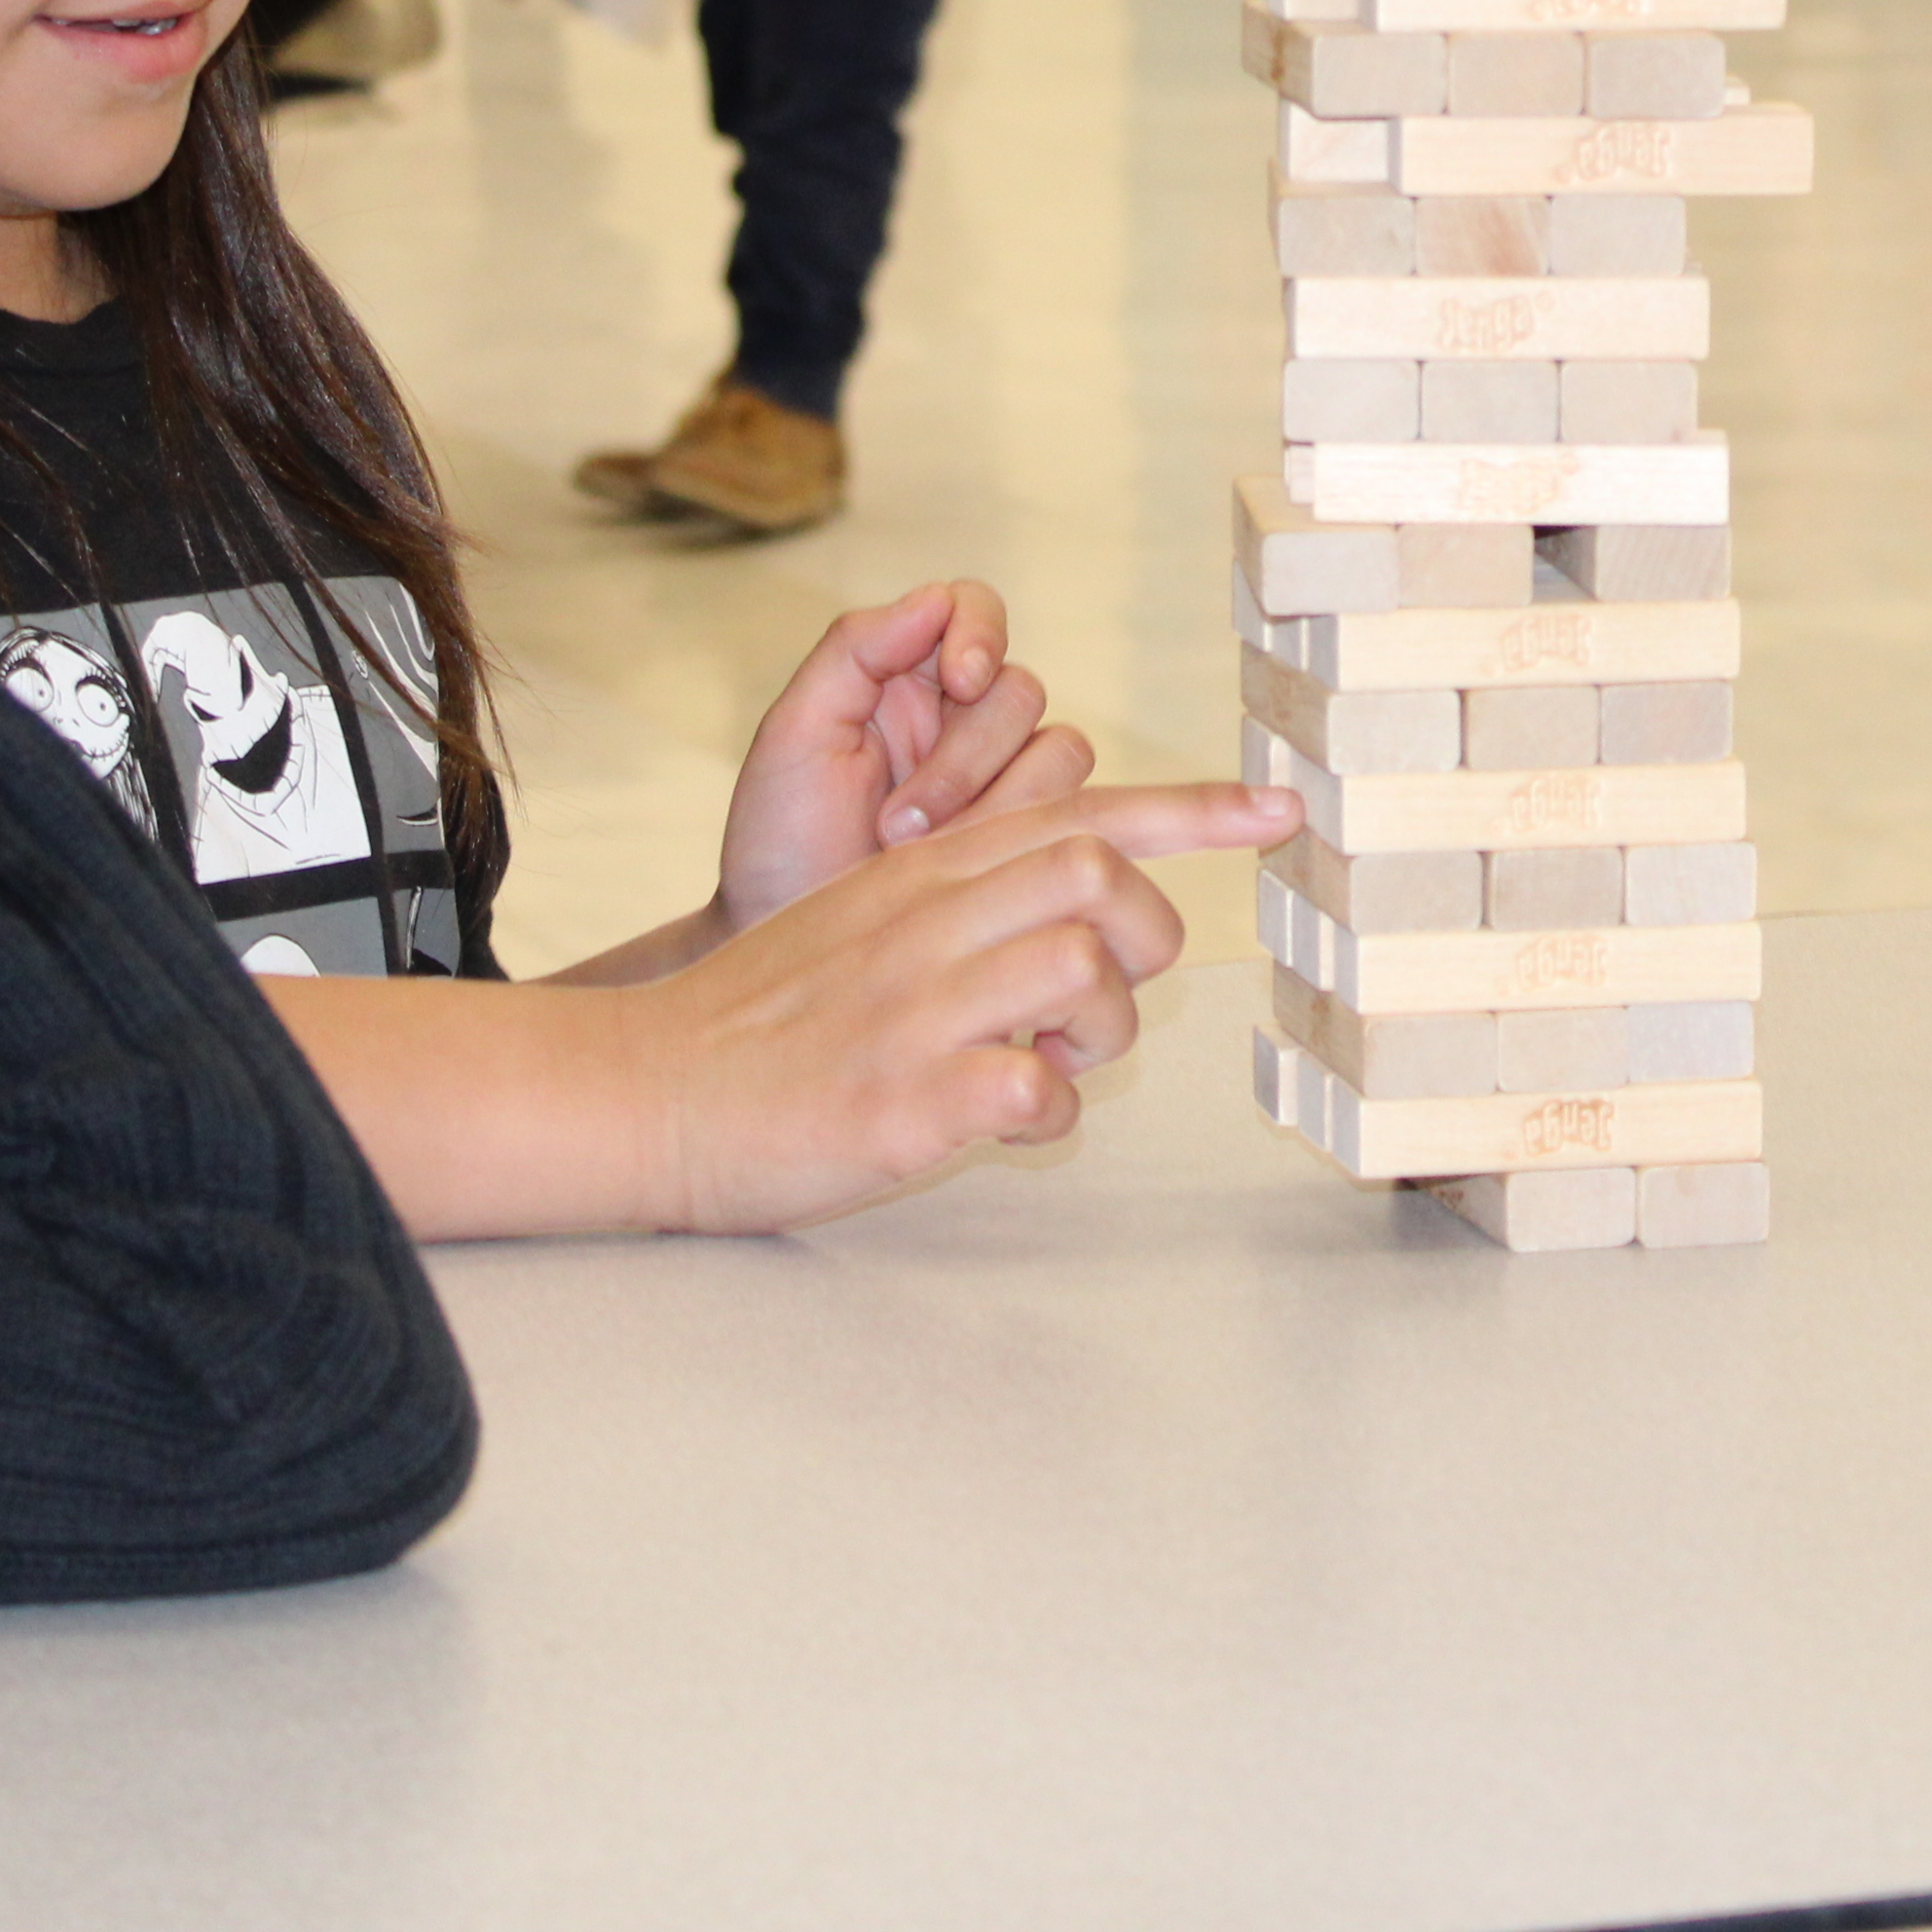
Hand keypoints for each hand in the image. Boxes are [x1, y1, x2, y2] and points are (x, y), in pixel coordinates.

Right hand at [622, 781, 1301, 1232]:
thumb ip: (965, 897)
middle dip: (1141, 936)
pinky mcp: (902, 1098)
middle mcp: (925, 921)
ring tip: (1043, 1066)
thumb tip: (1079, 912)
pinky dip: (1047, 1117)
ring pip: (1081, 971)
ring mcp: (915, 1008)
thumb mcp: (862, 918)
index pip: (1080, 809)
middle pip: (1096, 870)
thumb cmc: (767, 1019)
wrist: (650, 1091)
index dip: (1195, 808)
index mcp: (921, 873)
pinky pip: (1034, 1092)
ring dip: (1096, 1033)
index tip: (1281, 807)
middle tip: (1096, 1004)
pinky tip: (1002, 1125)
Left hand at [711, 578, 1073, 937]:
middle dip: (964, 758)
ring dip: (991, 806)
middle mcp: (962, 721)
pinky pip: (1071, 814)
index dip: (982, 632)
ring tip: (916, 860)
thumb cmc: (780, 843)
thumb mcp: (795, 734)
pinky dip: (1022, 840)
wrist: (794, 959)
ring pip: (1059, 751)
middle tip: (895, 825)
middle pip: (1019, 690)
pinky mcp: (1032, 841)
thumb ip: (855, 649)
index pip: (972, 610)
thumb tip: (933, 597)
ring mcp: (1003, 784)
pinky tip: (966, 878)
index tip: (960, 680)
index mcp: (904, 678)